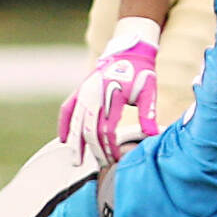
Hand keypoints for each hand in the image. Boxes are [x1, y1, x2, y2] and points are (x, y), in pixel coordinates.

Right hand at [58, 19, 159, 165]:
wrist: (129, 51)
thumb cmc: (142, 73)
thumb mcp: (150, 91)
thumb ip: (148, 114)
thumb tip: (152, 137)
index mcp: (112, 94)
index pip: (107, 129)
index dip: (110, 147)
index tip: (116, 159)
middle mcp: (94, 93)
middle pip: (90, 129)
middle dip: (95, 150)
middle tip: (102, 165)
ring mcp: (84, 92)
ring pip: (75, 122)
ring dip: (76, 143)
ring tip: (76, 162)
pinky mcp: (80, 90)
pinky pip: (67, 109)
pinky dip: (64, 124)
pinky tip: (64, 140)